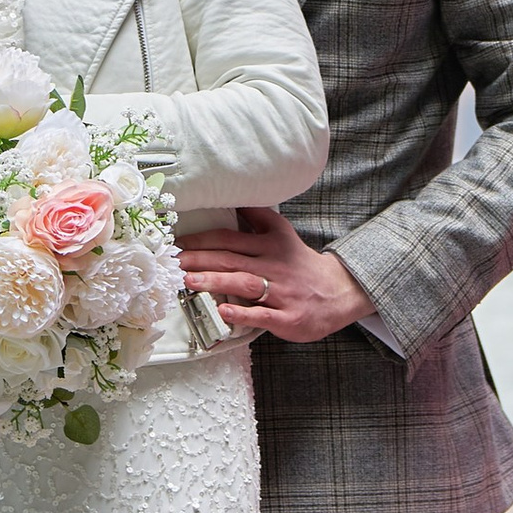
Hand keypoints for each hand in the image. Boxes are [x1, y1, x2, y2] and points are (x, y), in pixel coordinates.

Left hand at [180, 204, 373, 344]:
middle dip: (199, 260)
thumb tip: (234, 196)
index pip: (230, 238)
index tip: (178, 242)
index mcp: (270, 243)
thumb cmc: (300, 264)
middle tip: (173, 262)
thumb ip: (257, 217)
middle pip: (231, 259)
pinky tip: (223, 311)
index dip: (202, 239)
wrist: (339, 291)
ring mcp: (282, 292)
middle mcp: (274, 265)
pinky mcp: (288, 317)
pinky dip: (242, 313)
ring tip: (189, 282)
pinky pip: (263, 314)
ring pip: (244, 284)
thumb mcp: (282, 233)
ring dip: (215, 282)